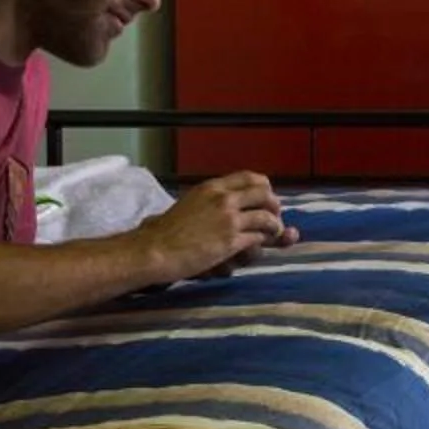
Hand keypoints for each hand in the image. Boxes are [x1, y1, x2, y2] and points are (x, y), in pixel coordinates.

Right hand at [144, 170, 295, 279]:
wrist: (154, 250)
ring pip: (267, 217)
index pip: (250, 177)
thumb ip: (210, 202)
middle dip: (274, 205)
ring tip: (273, 233)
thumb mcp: (189, 204)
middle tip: (274, 217)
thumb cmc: (165, 232)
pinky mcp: (231, 240)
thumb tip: (226, 207)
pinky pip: (259, 237)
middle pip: (265, 194)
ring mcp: (228, 219)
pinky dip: (264, 241)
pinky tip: (260, 245)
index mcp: (212, 187)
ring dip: (274, 226)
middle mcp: (223, 198)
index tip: (265, 199)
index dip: (264, 188)